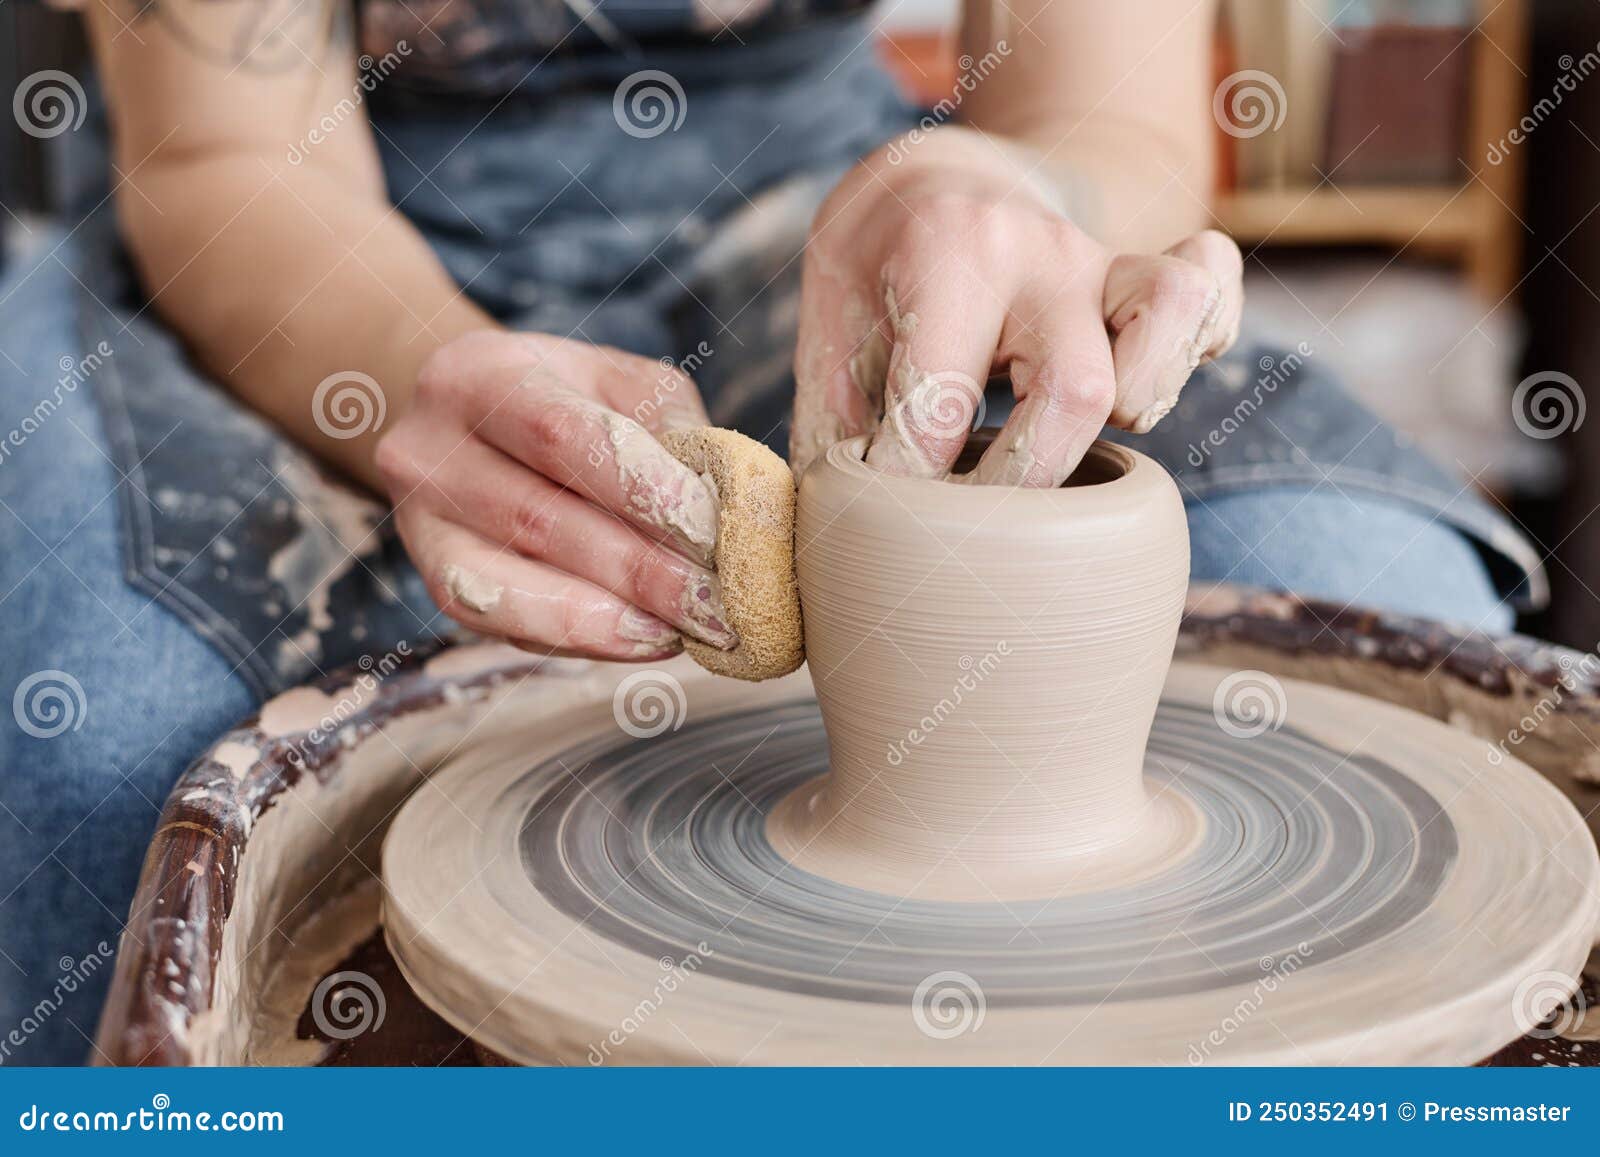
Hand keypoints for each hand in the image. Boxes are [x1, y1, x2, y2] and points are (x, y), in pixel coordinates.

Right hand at [377, 331, 736, 659]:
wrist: (473, 423)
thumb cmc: (569, 401)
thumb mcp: (622, 385)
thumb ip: (671, 432)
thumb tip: (734, 507)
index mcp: (479, 375)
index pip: (559, 436)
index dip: (640, 491)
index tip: (713, 534)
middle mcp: (428, 446)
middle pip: (539, 519)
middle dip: (641, 570)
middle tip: (717, 604)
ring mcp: (419, 519)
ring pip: (513, 582)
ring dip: (613, 615)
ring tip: (689, 630)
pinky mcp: (434, 578)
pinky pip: (502, 621)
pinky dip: (581, 637)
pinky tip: (645, 639)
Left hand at [790, 128, 1242, 484]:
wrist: (929, 182)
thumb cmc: (875, 272)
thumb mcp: (828, 328)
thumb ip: (839, 423)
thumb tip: (848, 530)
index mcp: (946, 250)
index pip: (940, 400)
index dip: (908, 480)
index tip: (884, 509)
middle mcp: (1040, 250)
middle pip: (1076, 388)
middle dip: (1024, 481)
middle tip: (976, 520)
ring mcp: (1104, 260)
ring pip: (1171, 312)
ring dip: (1143, 398)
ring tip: (1080, 449)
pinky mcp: (1149, 274)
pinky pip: (1212, 291)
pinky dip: (1200, 343)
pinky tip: (1142, 400)